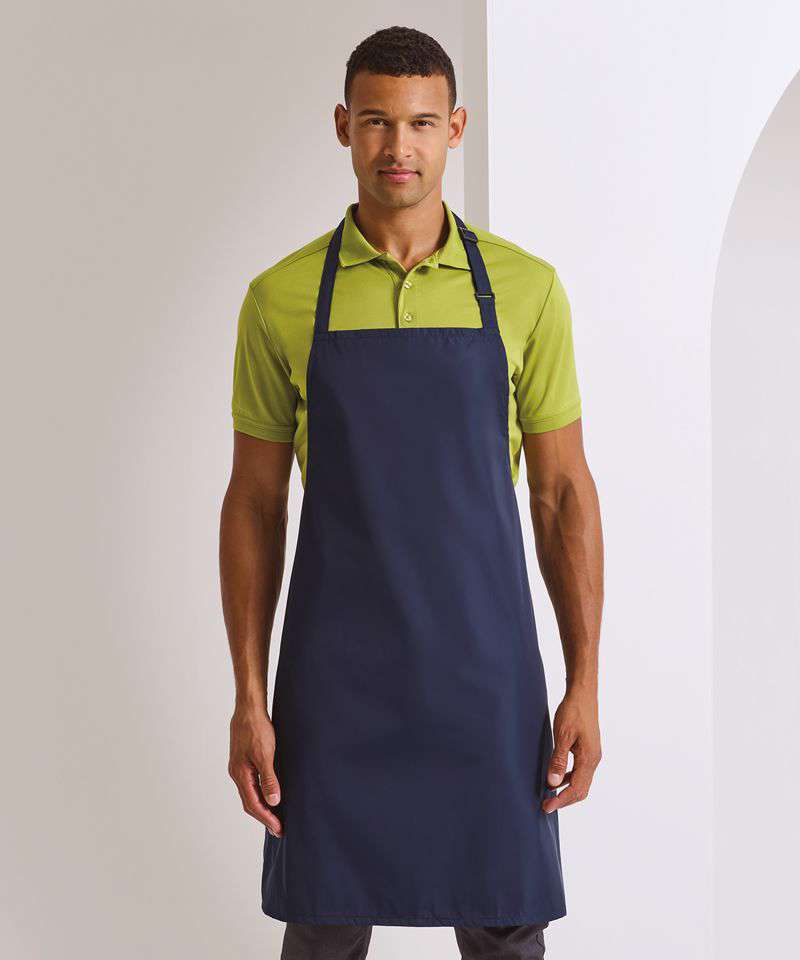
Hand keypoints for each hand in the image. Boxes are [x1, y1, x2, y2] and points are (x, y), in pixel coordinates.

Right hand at [228, 709, 282, 836]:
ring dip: (262, 807)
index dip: (267, 818)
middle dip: (264, 817)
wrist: (248, 709)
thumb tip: (274, 802)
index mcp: (241, 774)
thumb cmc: (257, 729)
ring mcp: (239, 767)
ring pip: (249, 794)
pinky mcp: (243, 761)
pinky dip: (260, 794)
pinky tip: (268, 795)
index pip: (253, 804)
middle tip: (279, 829)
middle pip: (249, 803)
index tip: (279, 829)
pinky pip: (251, 784)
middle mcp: (237, 774)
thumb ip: (269, 779)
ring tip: (275, 816)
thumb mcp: (266, 754)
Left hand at [542, 688, 600, 813]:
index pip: (576, 789)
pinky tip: (557, 777)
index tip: (547, 807)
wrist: (583, 694)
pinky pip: (580, 772)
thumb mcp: (562, 735)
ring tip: (550, 795)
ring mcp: (592, 755)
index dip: (561, 800)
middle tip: (546, 805)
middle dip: (564, 800)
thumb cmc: (573, 711)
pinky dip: (569, 779)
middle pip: (581, 790)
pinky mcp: (588, 750)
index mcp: (589, 758)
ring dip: (566, 790)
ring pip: (581, 782)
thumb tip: (553, 783)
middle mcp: (593, 760)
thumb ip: (558, 760)